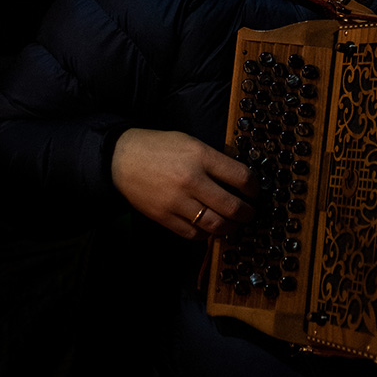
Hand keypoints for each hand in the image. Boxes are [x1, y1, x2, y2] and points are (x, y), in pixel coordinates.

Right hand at [111, 127, 258, 239]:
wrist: (121, 158)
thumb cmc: (159, 147)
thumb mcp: (191, 142)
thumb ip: (214, 159)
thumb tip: (238, 178)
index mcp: (200, 156)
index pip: (241, 177)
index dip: (254, 187)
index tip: (255, 191)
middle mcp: (191, 180)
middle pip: (232, 206)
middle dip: (247, 213)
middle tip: (250, 213)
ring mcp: (177, 201)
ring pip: (215, 225)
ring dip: (230, 228)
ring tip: (233, 224)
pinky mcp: (164, 217)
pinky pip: (193, 234)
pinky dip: (206, 234)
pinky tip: (210, 228)